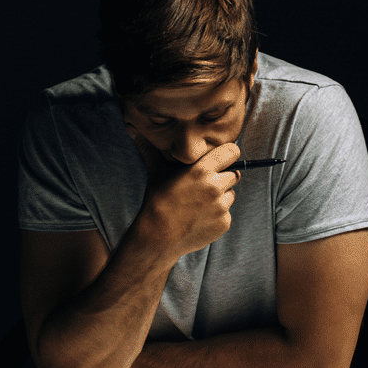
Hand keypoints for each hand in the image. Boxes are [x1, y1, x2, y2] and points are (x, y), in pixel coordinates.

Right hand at [124, 126, 241, 258]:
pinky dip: (217, 215)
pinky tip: (200, 217)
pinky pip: (227, 213)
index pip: (232, 152)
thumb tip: (133, 130)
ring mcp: (221, 207)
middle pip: (234, 174)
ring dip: (221, 197)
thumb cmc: (157, 202)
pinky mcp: (224, 223)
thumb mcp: (156, 172)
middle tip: (204, 186)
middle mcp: (215, 187)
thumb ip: (150, 149)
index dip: (228, 154)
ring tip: (199, 203)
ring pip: (230, 195)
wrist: (157, 237)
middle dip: (222, 178)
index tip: (222, 159)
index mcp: (202, 171)